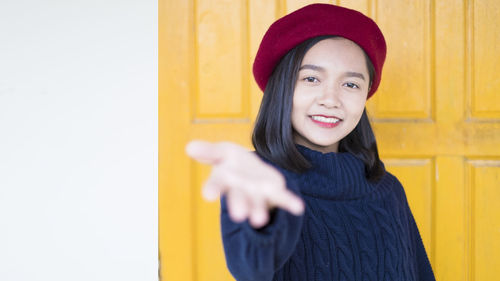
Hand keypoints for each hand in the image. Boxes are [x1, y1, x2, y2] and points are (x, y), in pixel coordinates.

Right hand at [185, 140, 303, 227]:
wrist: (252, 173)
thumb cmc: (233, 162)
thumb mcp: (221, 152)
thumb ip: (208, 151)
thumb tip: (189, 147)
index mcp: (225, 179)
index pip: (217, 183)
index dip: (212, 188)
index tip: (207, 195)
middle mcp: (240, 190)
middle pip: (239, 198)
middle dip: (239, 205)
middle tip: (239, 216)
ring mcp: (257, 194)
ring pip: (257, 203)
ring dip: (258, 210)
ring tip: (260, 220)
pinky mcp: (273, 193)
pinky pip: (282, 199)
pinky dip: (290, 203)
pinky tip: (298, 208)